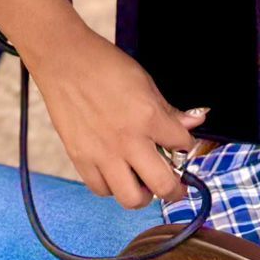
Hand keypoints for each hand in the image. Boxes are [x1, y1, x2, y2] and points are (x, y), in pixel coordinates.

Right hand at [28, 17, 206, 206]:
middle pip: (163, 186)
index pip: (183, 146)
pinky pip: (102, 190)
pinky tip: (117, 173)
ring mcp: (103, 154)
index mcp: (148, 117)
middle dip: (175, 188)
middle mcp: (128, 141)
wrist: (64, 60)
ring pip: (131, 199)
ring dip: (143, 194)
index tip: (182, 147)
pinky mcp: (80, 159)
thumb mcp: (145, 82)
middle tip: (175, 185)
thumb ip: (169, 110)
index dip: (187, 147)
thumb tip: (195, 122)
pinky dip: (113, 187)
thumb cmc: (105, 65)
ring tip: (143, 182)